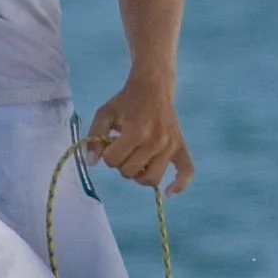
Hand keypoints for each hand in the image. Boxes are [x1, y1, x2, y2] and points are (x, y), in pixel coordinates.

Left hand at [87, 73, 193, 192]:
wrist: (153, 86)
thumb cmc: (127, 100)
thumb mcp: (104, 113)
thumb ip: (94, 137)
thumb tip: (91, 163)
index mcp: (136, 132)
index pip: (112, 161)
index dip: (106, 153)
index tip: (110, 142)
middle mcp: (156, 142)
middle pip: (130, 172)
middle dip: (121, 162)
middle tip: (123, 147)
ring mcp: (171, 146)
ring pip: (151, 179)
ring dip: (139, 173)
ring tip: (136, 159)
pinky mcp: (181, 147)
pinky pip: (187, 171)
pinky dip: (180, 185)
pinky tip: (169, 192)